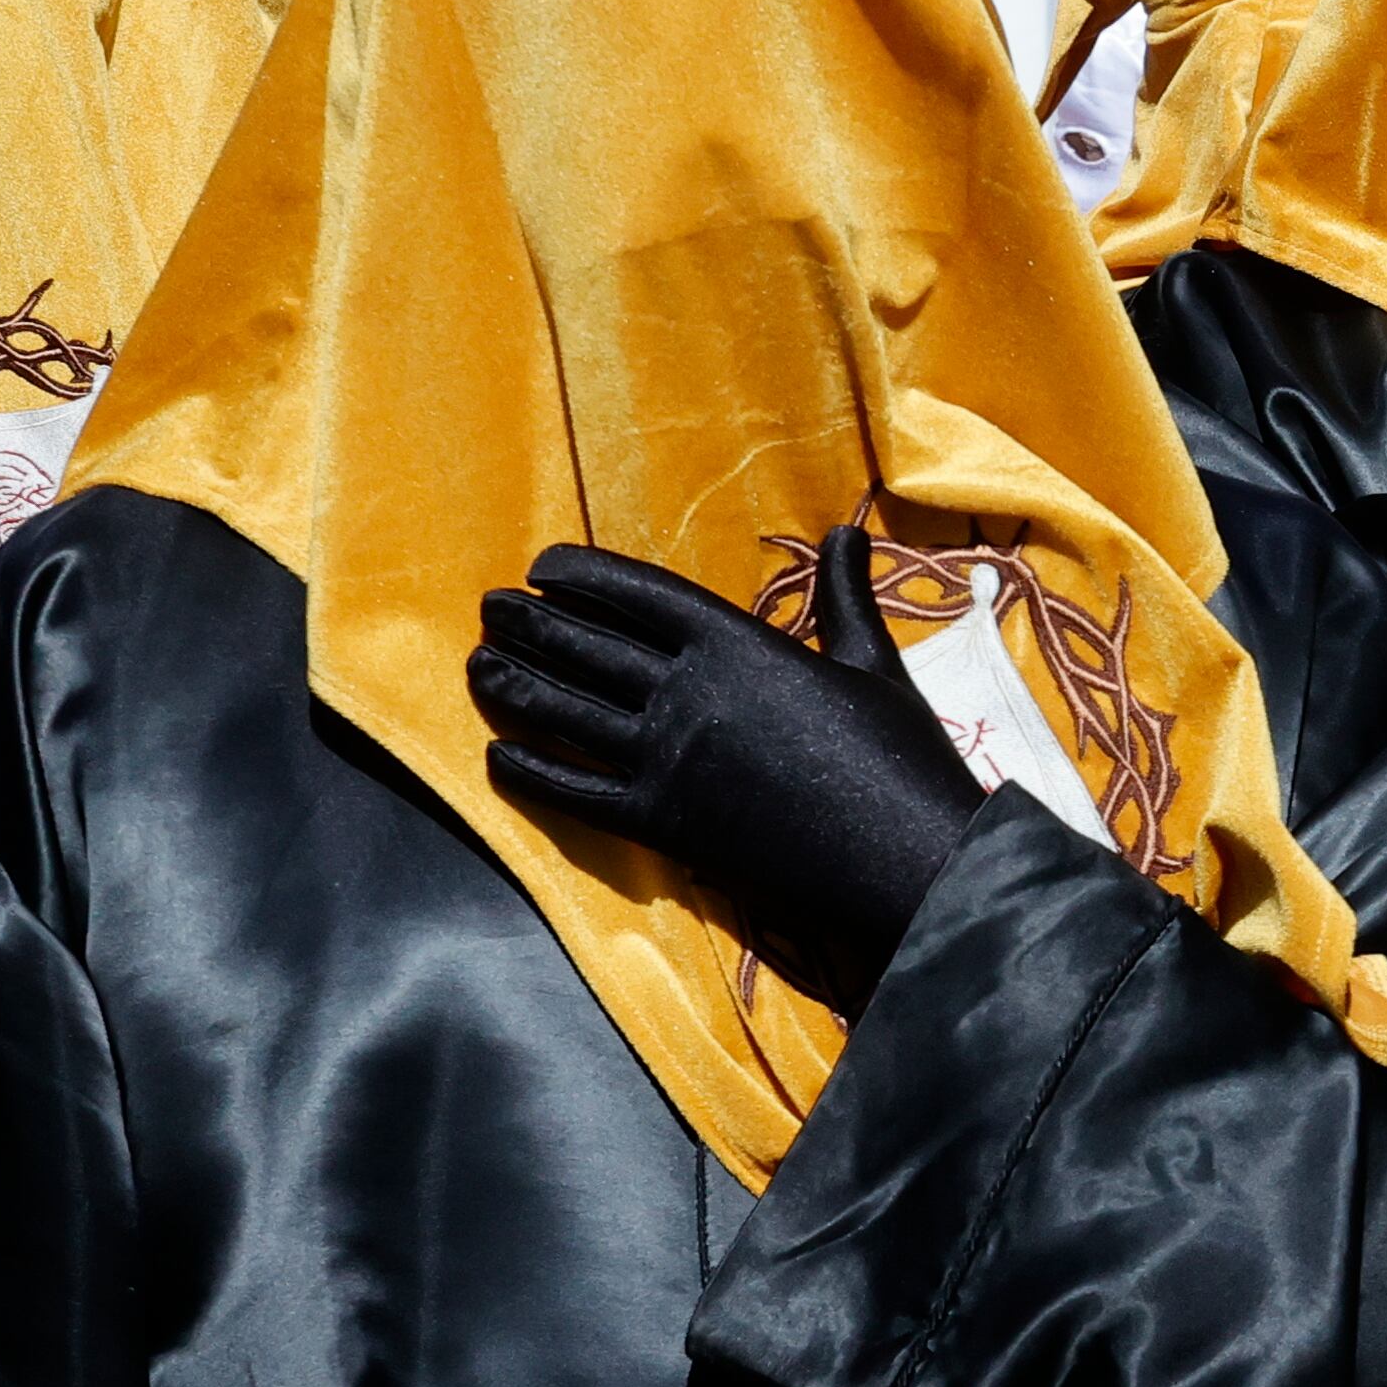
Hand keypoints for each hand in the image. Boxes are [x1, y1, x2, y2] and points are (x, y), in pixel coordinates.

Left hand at [470, 525, 989, 1014]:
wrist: (907, 857)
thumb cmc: (900, 756)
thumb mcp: (874, 662)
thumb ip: (844, 595)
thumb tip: (848, 529)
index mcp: (739, 643)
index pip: (637, 593)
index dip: (580, 575)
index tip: (540, 566)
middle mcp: (689, 692)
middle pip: (588, 647)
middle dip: (531, 623)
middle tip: (490, 609)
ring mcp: (668, 760)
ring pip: (568, 712)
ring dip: (515, 685)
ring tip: (480, 666)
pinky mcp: (663, 823)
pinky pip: (577, 790)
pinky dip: (532, 771)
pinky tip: (499, 756)